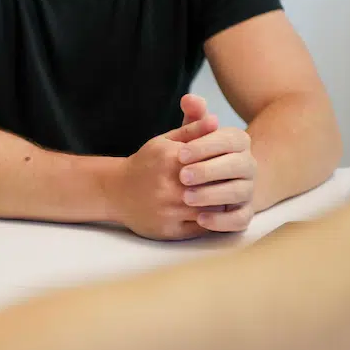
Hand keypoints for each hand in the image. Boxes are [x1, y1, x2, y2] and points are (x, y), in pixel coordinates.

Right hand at [109, 111, 219, 240]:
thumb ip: (192, 130)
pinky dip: (211, 221)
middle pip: (214, 187)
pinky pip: (201, 228)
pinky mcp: (169, 230)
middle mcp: (169, 186)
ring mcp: (169, 211)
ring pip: (211, 210)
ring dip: (220, 204)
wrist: (116, 191)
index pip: (212, 163)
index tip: (232, 165)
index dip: (225, 165)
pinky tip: (211, 212)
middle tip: (234, 183)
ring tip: (225, 197)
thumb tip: (216, 119)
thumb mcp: (164, 142)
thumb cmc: (146, 164)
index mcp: (170, 160)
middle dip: (225, 186)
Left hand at [177, 94, 257, 232]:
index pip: (230, 140)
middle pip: (238, 166)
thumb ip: (193, 118)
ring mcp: (249, 189)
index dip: (207, 146)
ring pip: (239, 192)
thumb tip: (189, 99)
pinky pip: (241, 219)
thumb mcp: (192, 135)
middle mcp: (248, 165)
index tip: (181, 153)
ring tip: (187, 198)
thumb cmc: (195, 154)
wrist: (207, 181)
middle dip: (209, 171)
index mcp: (239, 142)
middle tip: (182, 176)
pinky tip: (200, 220)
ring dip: (214, 195)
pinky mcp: (244, 212)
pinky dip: (223, 221)